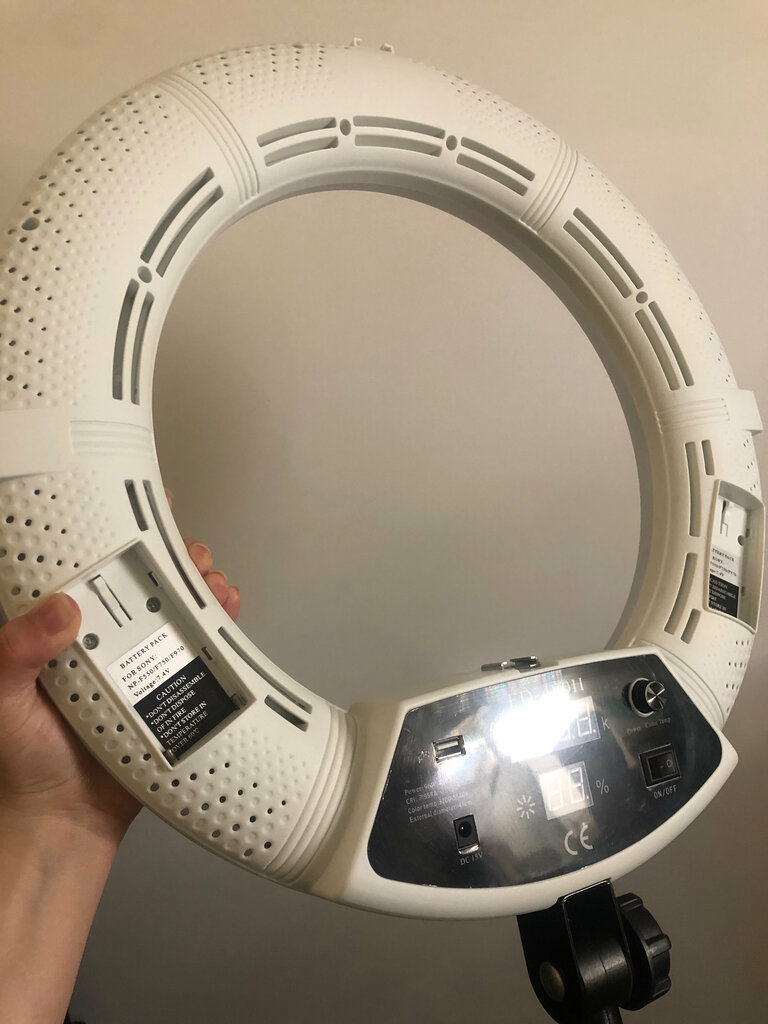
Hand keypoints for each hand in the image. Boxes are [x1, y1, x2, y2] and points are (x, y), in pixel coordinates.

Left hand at [0, 509, 239, 840]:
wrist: (63, 821)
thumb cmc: (21, 757)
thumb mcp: (0, 696)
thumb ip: (15, 652)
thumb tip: (61, 610)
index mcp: (64, 626)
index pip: (93, 562)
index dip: (119, 527)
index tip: (141, 502)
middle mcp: (107, 634)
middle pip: (149, 575)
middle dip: (175, 552)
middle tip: (186, 551)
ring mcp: (143, 659)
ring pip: (182, 605)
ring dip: (204, 583)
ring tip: (211, 582)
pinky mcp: (173, 687)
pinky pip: (205, 649)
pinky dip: (223, 625)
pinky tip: (226, 612)